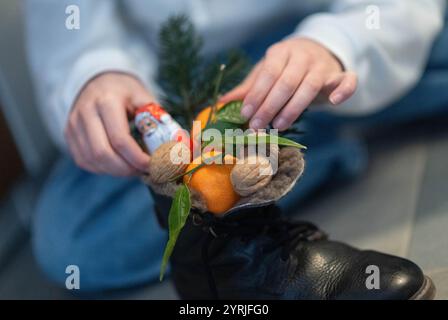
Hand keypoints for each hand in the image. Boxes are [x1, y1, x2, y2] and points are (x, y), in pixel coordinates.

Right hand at [65, 72, 152, 175]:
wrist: (99, 81)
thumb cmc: (126, 92)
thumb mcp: (144, 98)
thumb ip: (157, 120)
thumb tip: (176, 146)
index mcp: (106, 101)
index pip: (120, 139)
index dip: (138, 158)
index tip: (154, 165)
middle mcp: (85, 112)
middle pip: (103, 153)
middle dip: (126, 169)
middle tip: (144, 171)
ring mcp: (73, 125)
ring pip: (92, 160)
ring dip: (116, 171)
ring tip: (133, 168)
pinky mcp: (69, 135)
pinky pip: (84, 161)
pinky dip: (103, 169)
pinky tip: (118, 165)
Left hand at [221, 38, 356, 130]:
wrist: (316, 52)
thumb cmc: (285, 68)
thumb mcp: (265, 73)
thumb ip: (248, 88)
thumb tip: (221, 103)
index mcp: (281, 53)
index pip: (268, 74)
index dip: (256, 95)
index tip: (245, 114)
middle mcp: (302, 56)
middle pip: (286, 82)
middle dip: (269, 106)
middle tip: (257, 127)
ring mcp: (323, 65)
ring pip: (310, 86)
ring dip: (294, 108)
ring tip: (279, 126)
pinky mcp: (340, 75)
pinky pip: (348, 80)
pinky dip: (344, 90)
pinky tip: (334, 103)